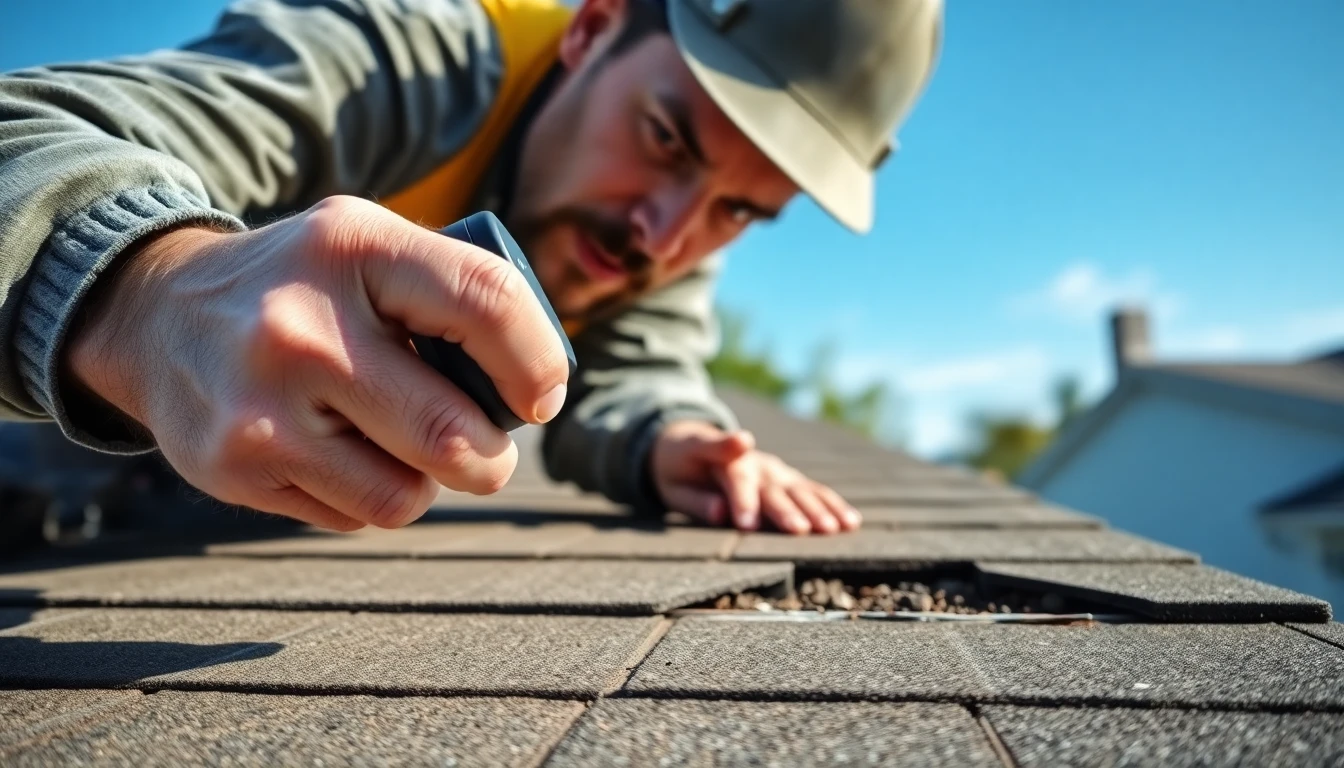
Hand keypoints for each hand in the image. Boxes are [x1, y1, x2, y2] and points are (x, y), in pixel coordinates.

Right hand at [66, 196, 569, 531]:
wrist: (157, 314)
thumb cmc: (305, 287)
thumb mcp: (369, 247)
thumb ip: (454, 294)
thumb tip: (538, 390)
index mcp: (355, 246)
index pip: (490, 304)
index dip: (539, 364)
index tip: (540, 396)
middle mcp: (301, 326)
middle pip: (452, 434)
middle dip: (492, 458)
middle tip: (488, 450)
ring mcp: (262, 404)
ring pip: (407, 495)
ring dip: (429, 484)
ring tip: (405, 447)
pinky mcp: (234, 467)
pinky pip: (353, 516)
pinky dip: (370, 498)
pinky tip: (340, 454)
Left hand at [649, 421, 861, 534]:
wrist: (691, 442)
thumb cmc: (679, 468)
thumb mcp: (672, 483)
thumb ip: (696, 499)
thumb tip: (720, 514)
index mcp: (720, 460)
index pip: (733, 481)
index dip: (740, 502)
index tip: (745, 524)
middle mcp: (753, 463)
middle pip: (771, 488)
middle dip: (785, 510)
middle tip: (800, 530)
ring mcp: (774, 469)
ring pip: (799, 488)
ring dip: (817, 508)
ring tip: (834, 529)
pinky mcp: (788, 477)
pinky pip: (813, 490)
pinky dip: (833, 504)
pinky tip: (851, 521)